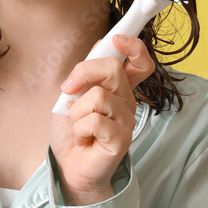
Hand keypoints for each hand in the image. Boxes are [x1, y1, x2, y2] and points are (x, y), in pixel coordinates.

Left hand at [50, 34, 154, 205]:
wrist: (68, 168)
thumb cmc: (72, 133)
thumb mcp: (72, 95)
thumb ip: (88, 73)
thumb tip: (101, 43)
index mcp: (119, 89)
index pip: (140, 62)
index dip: (134, 46)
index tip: (117, 38)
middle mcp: (127, 101)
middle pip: (113, 68)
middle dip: (84, 72)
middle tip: (68, 90)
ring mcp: (127, 120)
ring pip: (98, 96)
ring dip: (76, 112)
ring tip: (78, 127)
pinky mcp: (122, 139)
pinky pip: (95, 120)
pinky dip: (79, 128)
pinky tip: (83, 139)